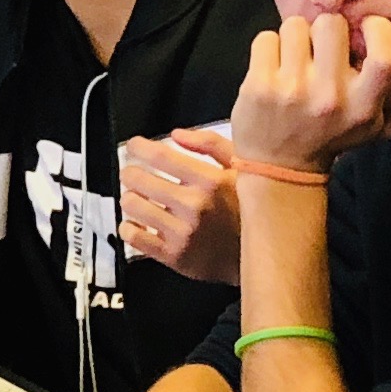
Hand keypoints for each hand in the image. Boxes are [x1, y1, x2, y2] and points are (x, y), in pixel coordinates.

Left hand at [115, 132, 237, 283]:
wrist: (261, 255)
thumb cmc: (248, 209)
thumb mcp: (241, 169)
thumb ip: (211, 145)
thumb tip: (176, 135)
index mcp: (210, 181)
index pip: (160, 156)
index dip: (139, 148)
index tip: (134, 146)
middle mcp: (194, 206)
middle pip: (139, 179)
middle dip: (131, 172)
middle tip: (133, 173)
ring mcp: (183, 233)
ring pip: (132, 206)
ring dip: (131, 198)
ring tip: (137, 197)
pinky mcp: (174, 256)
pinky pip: (134, 237)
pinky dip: (129, 227)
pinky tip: (137, 222)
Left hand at [231, 13, 390, 170]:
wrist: (279, 168)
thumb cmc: (331, 139)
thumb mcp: (376, 130)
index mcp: (363, 107)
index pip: (384, 56)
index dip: (376, 30)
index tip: (366, 30)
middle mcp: (330, 99)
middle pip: (332, 24)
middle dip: (324, 31)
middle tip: (320, 51)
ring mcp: (291, 91)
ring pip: (295, 25)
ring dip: (294, 38)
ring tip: (296, 62)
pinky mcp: (258, 86)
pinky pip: (266, 38)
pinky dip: (268, 47)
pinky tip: (273, 69)